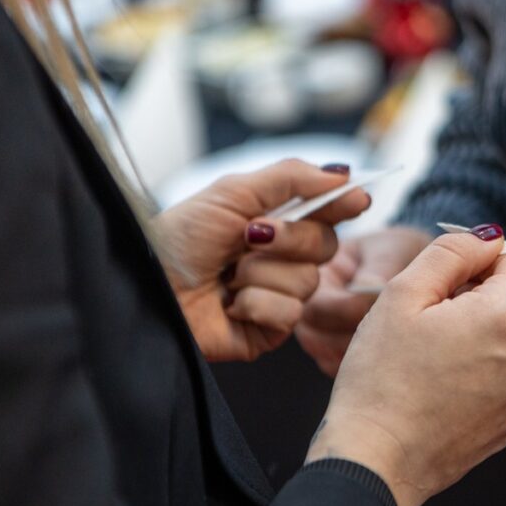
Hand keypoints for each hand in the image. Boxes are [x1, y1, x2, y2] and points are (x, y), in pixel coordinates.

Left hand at [153, 160, 369, 361]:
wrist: (146, 285)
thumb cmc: (178, 238)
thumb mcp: (231, 193)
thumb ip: (290, 177)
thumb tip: (342, 174)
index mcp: (273, 222)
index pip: (325, 212)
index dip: (344, 204)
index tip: (358, 198)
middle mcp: (280, 259)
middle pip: (326, 246)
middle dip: (290, 239)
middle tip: (252, 236)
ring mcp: (276, 296)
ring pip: (308, 282)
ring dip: (261, 274)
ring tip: (227, 276)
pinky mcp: (268, 330)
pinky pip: (289, 313)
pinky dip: (255, 303)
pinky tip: (228, 305)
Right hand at [305, 225, 505, 505]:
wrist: (376, 461)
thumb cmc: (380, 377)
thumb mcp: (402, 294)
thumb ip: (452, 252)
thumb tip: (491, 238)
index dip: (490, 260)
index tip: (454, 280)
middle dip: (484, 297)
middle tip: (432, 320)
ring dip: (484, 334)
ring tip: (434, 357)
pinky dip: (484, 369)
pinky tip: (442, 384)